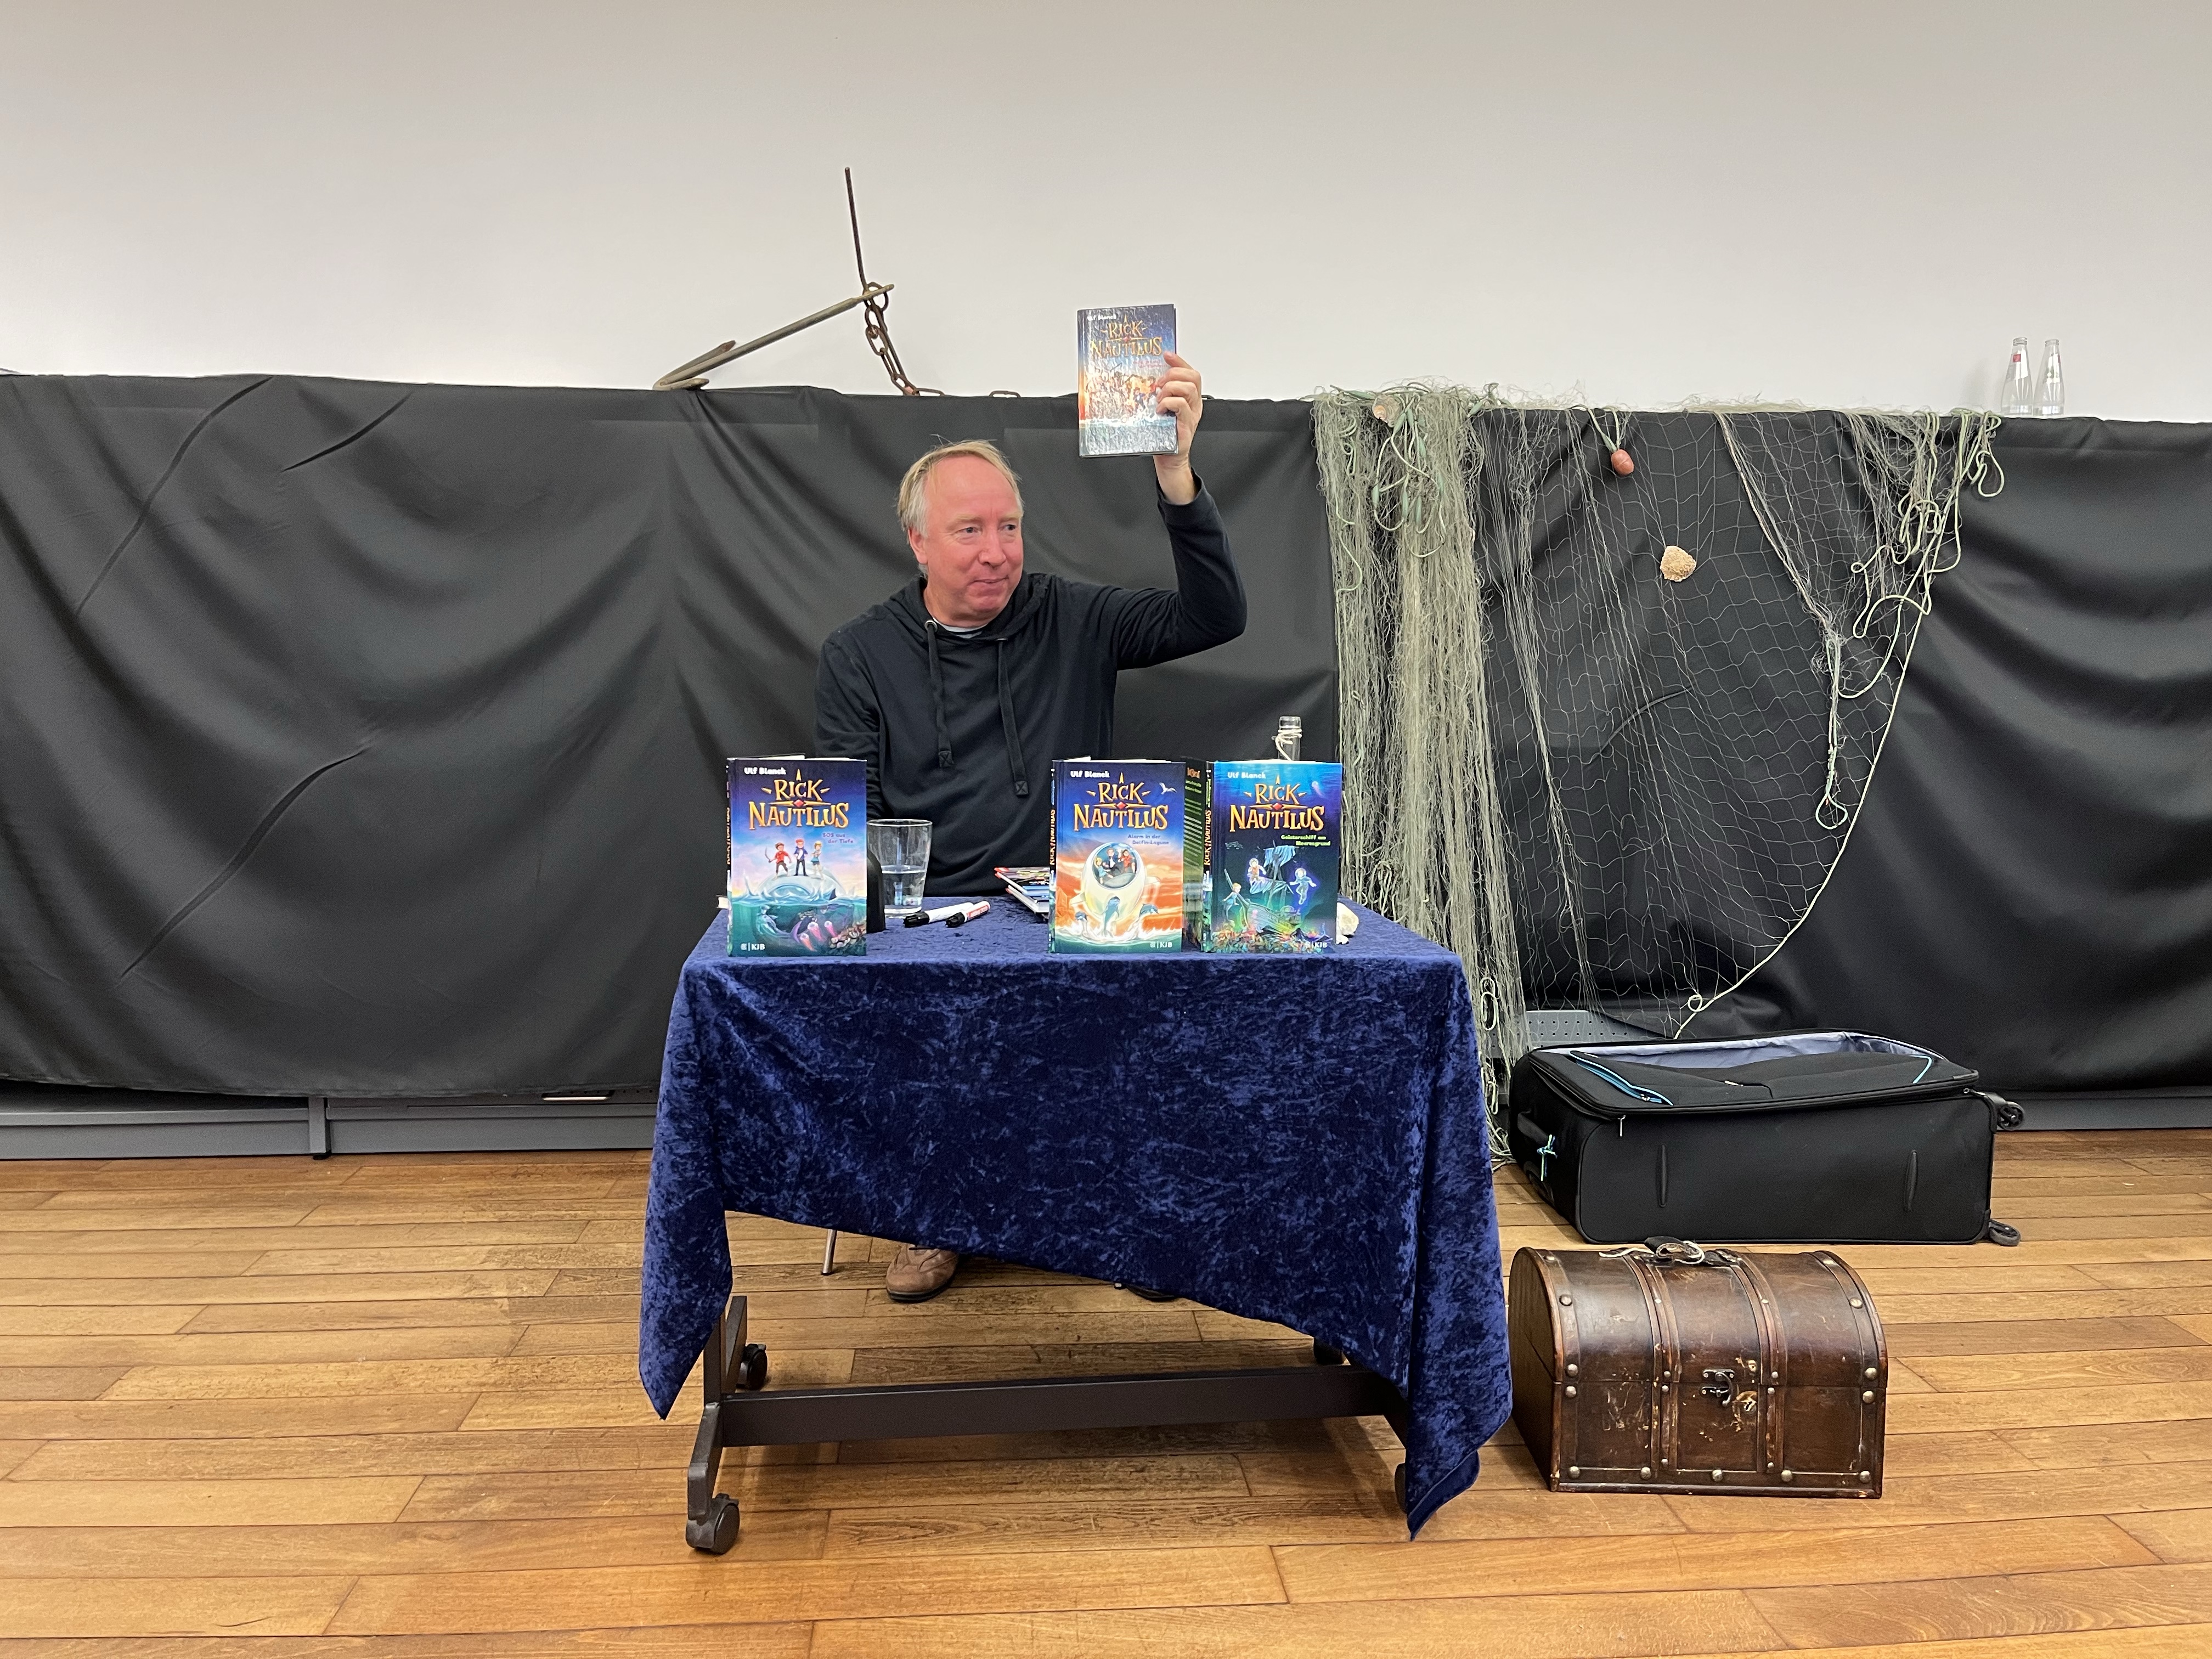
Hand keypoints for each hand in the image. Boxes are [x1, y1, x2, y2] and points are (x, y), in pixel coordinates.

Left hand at [1153, 352, 1201, 504]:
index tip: (1166, 355)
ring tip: (1158, 399)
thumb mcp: (1160, 409)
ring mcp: (1191, 415)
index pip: (1190, 373)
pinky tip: (1159, 410)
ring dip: (1170, 389)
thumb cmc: (1162, 435)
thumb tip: (1147, 379)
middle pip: (1193, 377)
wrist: (1167, 459)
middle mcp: (1194, 405)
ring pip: (1188, 389)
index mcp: (1189, 398)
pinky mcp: (1186, 425)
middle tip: (1158, 384)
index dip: (1179, 361)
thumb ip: (1160, 394)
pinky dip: (1168, 403)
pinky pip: (1181, 405)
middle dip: (1174, 374)